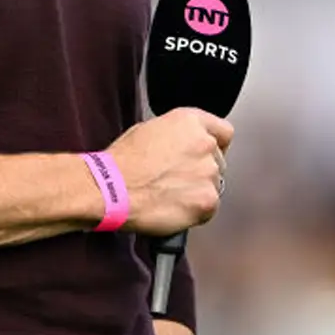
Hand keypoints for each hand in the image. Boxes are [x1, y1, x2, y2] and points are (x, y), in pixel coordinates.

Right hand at [106, 107, 232, 235]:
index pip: (224, 132)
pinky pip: (209, 208)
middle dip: (201, 171)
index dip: (215, 146)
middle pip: (218, 161)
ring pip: (215, 185)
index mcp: (190, 121)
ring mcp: (209, 173)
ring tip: (170, 196)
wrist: (110, 189)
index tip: (206, 156)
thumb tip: (183, 146)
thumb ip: (176, 134)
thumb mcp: (148, 129)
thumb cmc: (121, 162)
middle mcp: (205, 143)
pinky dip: (195, 212)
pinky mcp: (207, 200)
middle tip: (177, 181)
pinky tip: (173, 208)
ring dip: (198, 192)